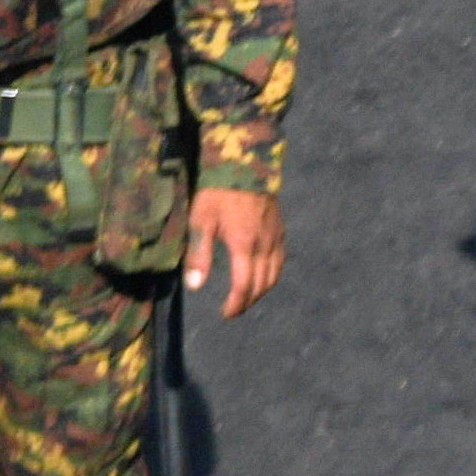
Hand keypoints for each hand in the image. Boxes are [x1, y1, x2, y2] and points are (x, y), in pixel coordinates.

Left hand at [182, 190, 278, 318]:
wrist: (244, 162)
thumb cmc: (217, 190)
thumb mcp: (201, 219)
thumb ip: (199, 254)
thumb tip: (196, 286)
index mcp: (244, 245)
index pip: (244, 286)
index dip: (236, 304)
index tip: (226, 313)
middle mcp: (264, 245)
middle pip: (262, 285)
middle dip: (248, 301)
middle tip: (234, 309)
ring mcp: (275, 238)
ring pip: (274, 275)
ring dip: (261, 291)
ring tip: (247, 296)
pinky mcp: (280, 230)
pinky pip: (280, 260)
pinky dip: (272, 274)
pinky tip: (261, 275)